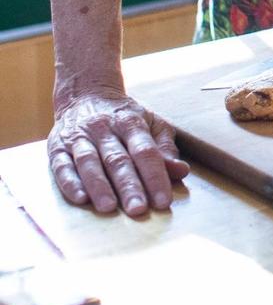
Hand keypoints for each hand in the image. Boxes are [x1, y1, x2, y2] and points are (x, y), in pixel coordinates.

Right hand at [47, 90, 189, 216]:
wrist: (85, 94)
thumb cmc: (124, 117)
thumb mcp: (150, 123)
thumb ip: (164, 148)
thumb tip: (181, 171)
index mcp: (131, 122)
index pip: (145, 151)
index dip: (155, 176)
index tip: (164, 201)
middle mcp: (105, 128)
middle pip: (118, 159)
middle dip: (129, 186)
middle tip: (138, 210)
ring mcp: (80, 136)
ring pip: (89, 162)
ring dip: (99, 186)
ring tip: (108, 207)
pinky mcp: (58, 146)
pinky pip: (62, 165)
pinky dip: (70, 182)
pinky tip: (79, 198)